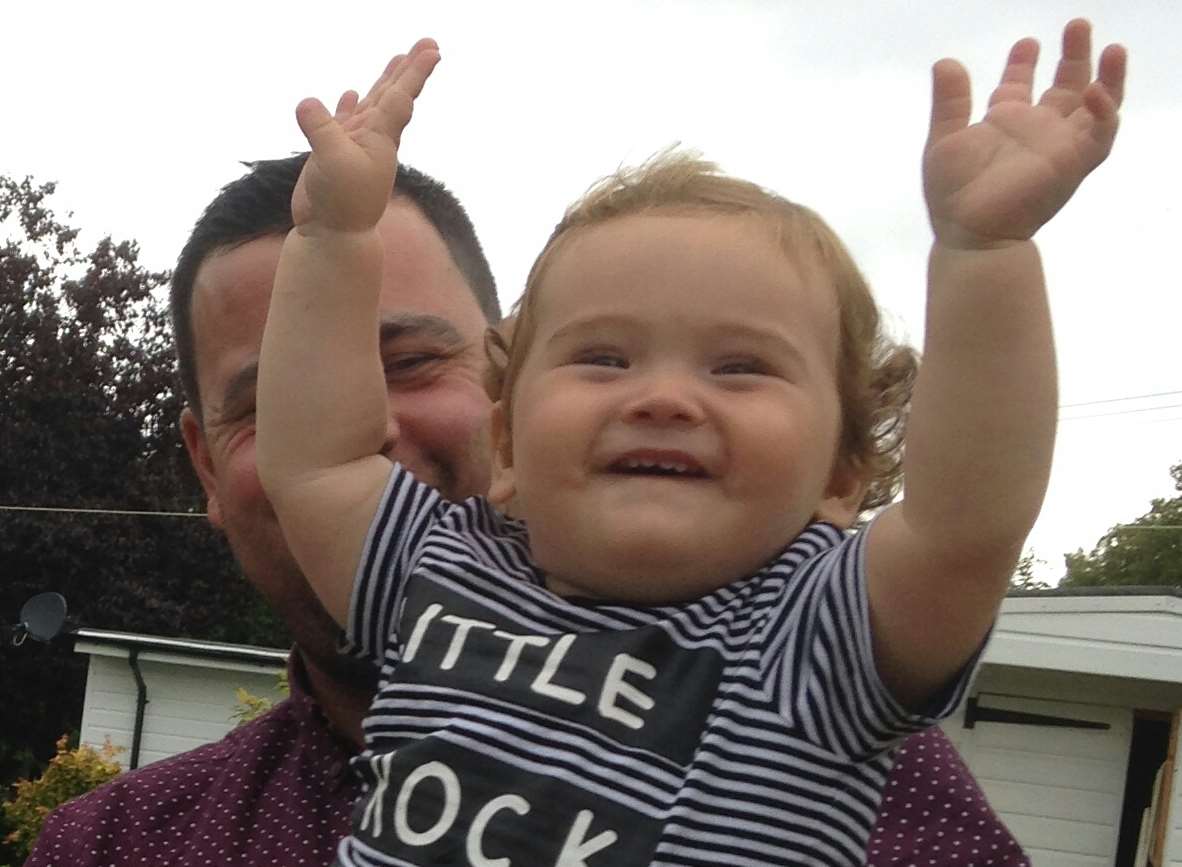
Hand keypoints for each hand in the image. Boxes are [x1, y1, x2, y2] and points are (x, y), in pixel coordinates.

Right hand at [290, 39, 440, 232]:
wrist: (333, 234)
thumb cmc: (340, 203)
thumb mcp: (331, 162)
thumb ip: (322, 130)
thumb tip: (307, 103)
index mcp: (380, 137)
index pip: (401, 96)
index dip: (416, 72)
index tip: (433, 50)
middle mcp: (372, 137)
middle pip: (393, 93)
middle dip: (409, 68)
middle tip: (428, 44)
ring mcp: (354, 144)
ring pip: (372, 103)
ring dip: (384, 81)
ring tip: (397, 60)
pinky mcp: (334, 152)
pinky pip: (344, 120)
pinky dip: (347, 105)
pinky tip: (348, 93)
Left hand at [923, 19, 1124, 248]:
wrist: (970, 232)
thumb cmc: (953, 195)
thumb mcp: (944, 139)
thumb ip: (950, 101)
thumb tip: (945, 61)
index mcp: (1004, 125)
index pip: (1019, 85)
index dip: (1023, 62)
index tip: (1027, 42)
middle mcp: (1035, 132)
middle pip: (1064, 87)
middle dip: (1073, 56)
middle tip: (1077, 24)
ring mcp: (1058, 145)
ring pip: (1095, 105)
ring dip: (1107, 76)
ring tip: (1111, 47)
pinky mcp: (1073, 161)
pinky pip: (1101, 133)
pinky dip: (1105, 110)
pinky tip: (1096, 90)